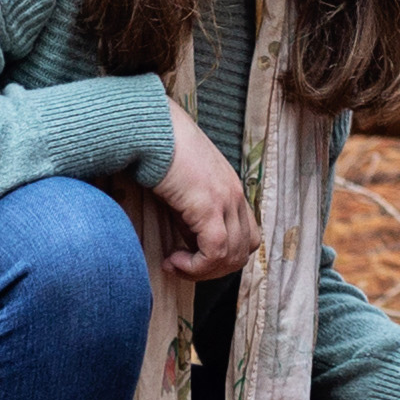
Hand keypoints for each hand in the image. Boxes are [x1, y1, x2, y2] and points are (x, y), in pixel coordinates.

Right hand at [154, 110, 256, 277]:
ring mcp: (226, 200)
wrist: (151, 129)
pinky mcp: (209, 206)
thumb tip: (188, 243)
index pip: (248, 237)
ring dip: (202, 270)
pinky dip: (195, 266)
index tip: (193, 257)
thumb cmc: (160, 152)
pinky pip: (215, 251)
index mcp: (232, 189)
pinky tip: (172, 260)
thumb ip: (192, 212)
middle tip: (184, 268)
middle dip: (214, 269)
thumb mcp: (184, 187)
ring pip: (231, 255)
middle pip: (243, 251)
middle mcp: (235, 195)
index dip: (224, 256)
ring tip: (174, 264)